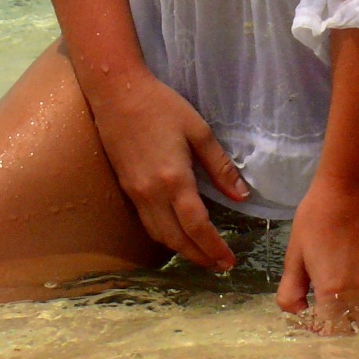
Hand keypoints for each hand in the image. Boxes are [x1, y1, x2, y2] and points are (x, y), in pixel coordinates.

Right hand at [88, 70, 248, 270]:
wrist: (117, 93)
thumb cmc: (161, 106)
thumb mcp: (198, 130)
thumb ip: (219, 166)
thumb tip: (241, 194)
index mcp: (174, 179)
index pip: (197, 226)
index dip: (214, 248)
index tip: (229, 261)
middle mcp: (152, 193)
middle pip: (177, 239)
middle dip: (200, 256)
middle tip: (220, 266)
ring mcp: (136, 193)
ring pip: (160, 235)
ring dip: (181, 250)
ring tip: (202, 255)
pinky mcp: (126, 188)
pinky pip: (147, 223)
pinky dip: (164, 236)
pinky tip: (176, 234)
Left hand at [277, 175, 358, 333]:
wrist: (352, 188)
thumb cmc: (317, 218)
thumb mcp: (294, 255)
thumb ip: (291, 291)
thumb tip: (298, 314)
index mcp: (332, 292)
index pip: (328, 334)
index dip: (319, 332)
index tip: (314, 321)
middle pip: (354, 332)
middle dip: (341, 329)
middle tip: (331, 314)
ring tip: (351, 309)